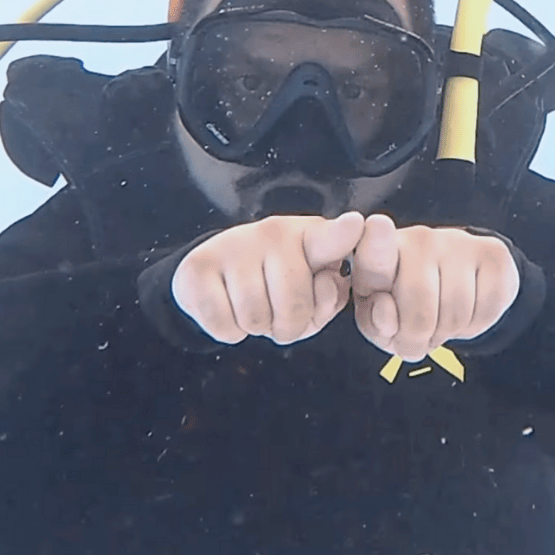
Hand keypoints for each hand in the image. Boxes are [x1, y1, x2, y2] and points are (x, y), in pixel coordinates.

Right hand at [172, 212, 365, 346]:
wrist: (215, 275)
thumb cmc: (274, 285)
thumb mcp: (311, 290)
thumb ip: (329, 295)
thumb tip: (331, 283)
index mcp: (307, 237)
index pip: (328, 239)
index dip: (342, 235)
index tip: (356, 223)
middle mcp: (271, 233)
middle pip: (293, 308)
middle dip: (288, 327)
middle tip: (277, 313)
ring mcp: (232, 246)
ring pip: (255, 319)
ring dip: (256, 329)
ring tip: (254, 309)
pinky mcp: (198, 267)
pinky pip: (224, 325)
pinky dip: (229, 331)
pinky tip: (229, 309)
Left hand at [349, 215, 520, 360]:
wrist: (451, 286)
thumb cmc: (403, 304)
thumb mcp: (379, 322)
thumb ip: (375, 322)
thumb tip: (387, 312)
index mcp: (377, 254)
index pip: (376, 250)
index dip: (376, 241)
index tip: (377, 225)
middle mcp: (418, 239)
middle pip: (420, 307)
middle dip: (417, 338)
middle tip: (415, 339)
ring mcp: (458, 242)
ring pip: (456, 314)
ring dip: (446, 334)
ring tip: (438, 324)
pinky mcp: (493, 254)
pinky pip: (488, 309)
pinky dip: (476, 326)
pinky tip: (464, 314)